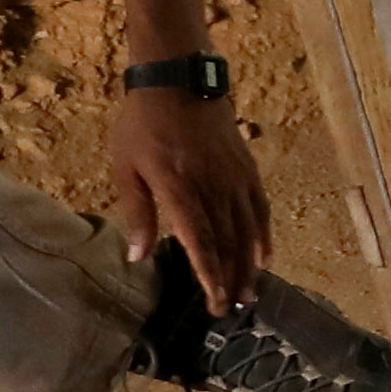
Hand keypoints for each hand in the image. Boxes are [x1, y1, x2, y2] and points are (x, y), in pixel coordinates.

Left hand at [110, 86, 263, 311]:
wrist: (179, 83)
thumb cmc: (143, 126)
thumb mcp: (126, 167)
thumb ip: (137, 212)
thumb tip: (137, 255)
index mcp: (179, 189)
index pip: (200, 242)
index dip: (209, 275)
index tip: (214, 302)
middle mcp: (213, 188)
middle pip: (228, 243)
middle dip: (230, 279)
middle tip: (230, 309)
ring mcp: (235, 180)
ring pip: (247, 231)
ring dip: (248, 266)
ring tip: (249, 293)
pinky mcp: (247, 171)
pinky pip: (260, 210)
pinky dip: (264, 236)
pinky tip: (264, 256)